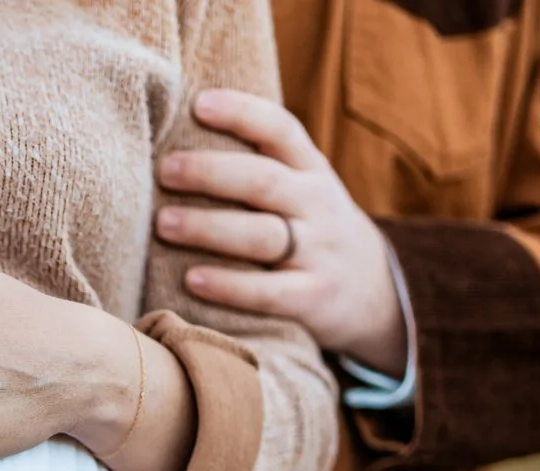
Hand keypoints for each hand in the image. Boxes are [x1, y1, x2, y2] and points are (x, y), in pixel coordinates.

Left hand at [155, 88, 407, 374]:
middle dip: (211, 172)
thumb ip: (257, 166)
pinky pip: (268, 293)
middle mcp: (318, 205)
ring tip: (163, 222)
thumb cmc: (310, 230)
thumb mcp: (301, 189)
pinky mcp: (313, 298)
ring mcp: (318, 252)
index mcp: (311, 170)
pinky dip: (228, 286)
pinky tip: (191, 280)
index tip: (199, 103)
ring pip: (261, 235)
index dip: (242, 113)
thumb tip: (176, 138)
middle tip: (165, 170)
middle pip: (263, 181)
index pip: (281, 130)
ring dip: (208, 228)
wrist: (375, 292)